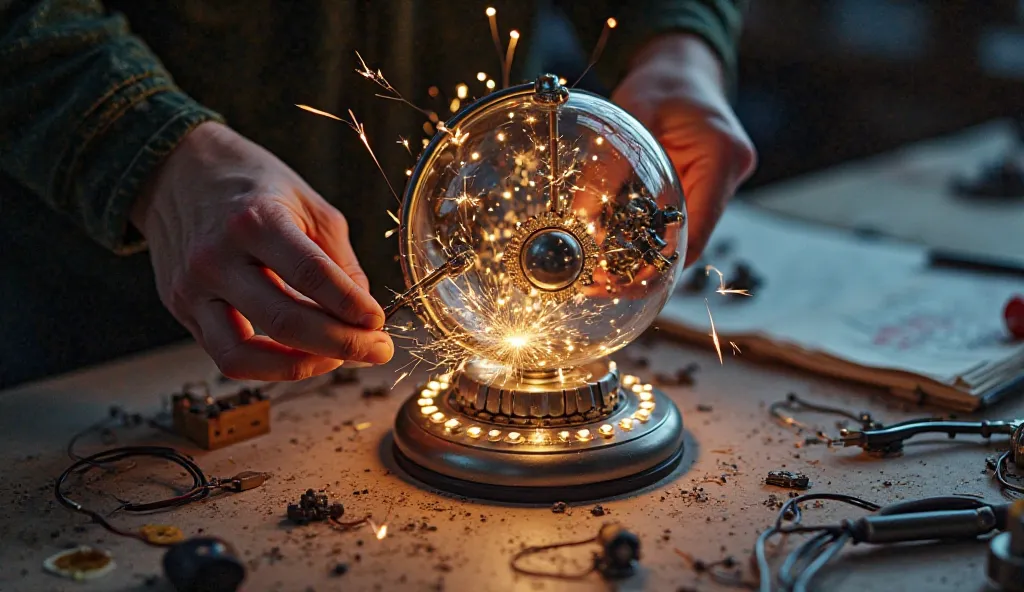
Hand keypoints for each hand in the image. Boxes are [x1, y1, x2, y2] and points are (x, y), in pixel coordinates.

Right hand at [131, 122, 392, 380]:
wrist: (175, 170)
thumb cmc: (250, 183)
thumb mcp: (308, 204)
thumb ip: (338, 260)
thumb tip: (363, 314)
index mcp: (254, 220)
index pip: (311, 275)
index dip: (351, 306)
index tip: (379, 322)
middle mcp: (216, 257)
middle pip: (284, 321)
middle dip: (341, 344)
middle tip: (377, 350)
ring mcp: (192, 288)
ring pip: (247, 354)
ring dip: (303, 367)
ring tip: (339, 359)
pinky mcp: (181, 309)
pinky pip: (227, 356)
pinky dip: (269, 366)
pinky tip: (301, 357)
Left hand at [612, 34, 756, 265]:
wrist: (680, 68)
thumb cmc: (660, 83)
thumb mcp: (630, 115)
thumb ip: (609, 165)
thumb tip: (580, 220)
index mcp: (722, 156)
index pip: (698, 227)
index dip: (662, 261)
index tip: (623, 281)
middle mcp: (730, 175)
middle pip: (691, 240)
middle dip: (647, 268)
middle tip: (600, 286)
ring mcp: (720, 185)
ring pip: (683, 236)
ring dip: (645, 258)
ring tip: (600, 278)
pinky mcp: (704, 191)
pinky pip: (676, 223)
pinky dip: (646, 240)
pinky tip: (612, 255)